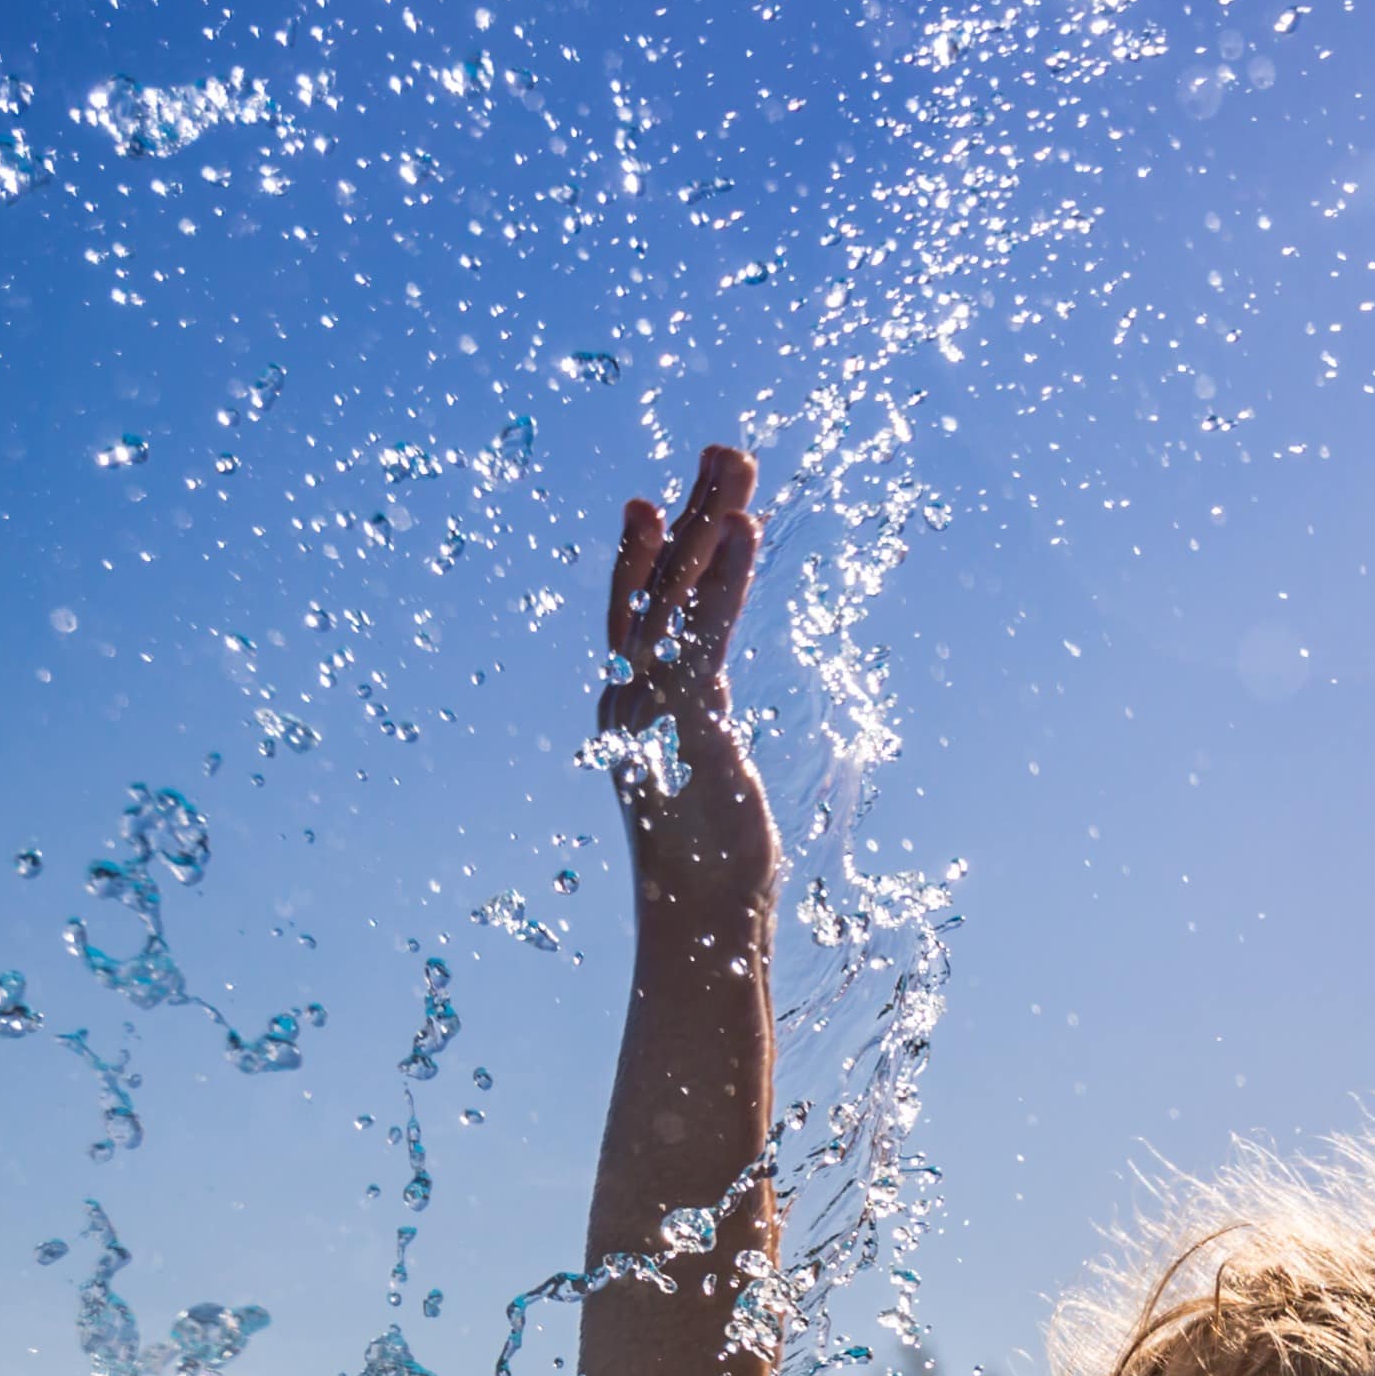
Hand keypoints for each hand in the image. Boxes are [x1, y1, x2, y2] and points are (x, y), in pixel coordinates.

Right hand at [600, 442, 778, 924]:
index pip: (639, 613)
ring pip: (678, 593)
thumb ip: (699, 736)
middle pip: (660, 584)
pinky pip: (706, 630)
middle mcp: (632, 694)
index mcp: (634, 706)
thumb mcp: (704, 783)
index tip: (658, 503)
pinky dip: (723, 577)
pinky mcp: (686, 717)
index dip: (649, 555)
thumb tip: (705, 726)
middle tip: (721, 450)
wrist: (697, 925)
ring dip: (708, 522)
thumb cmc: (708, 868)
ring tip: (734, 463)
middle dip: (691, 513)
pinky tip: (742, 530)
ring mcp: (653, 702)